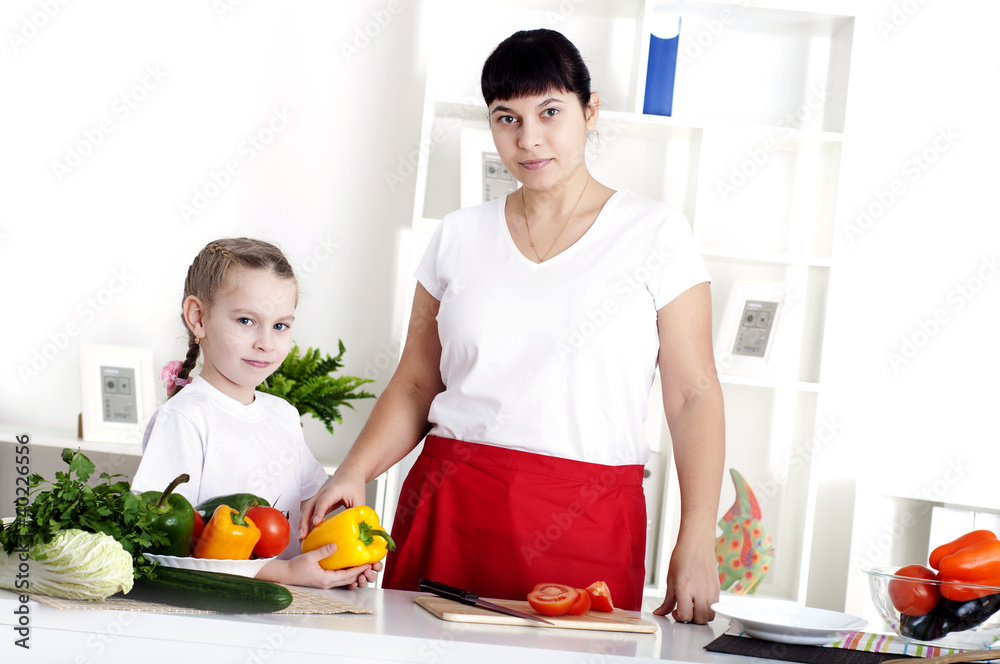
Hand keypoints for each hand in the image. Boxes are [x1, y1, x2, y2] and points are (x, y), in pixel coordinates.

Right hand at [258, 543, 377, 589]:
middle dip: (360, 572)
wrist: (284, 575)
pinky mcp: (322, 580)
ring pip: (344, 580)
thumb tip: (335, 545)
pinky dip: (345, 572)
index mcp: (326, 579)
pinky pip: (338, 578)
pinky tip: (347, 565)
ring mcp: (325, 583)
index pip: (347, 575)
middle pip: (349, 579)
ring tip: (362, 564)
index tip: (368, 563)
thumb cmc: (294, 568)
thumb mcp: (309, 557)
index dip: (359, 569)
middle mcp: (328, 583)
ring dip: (354, 573)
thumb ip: (323, 551)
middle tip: (369, 563)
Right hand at [298, 466, 366, 539]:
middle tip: (302, 535)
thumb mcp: (360, 498)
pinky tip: (306, 534)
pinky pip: (308, 513)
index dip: (319, 512)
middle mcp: (322, 493)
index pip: (323, 501)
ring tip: (301, 538)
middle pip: (309, 506)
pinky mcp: (316, 503)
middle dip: (304, 521)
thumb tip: (359, 529)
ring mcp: (317, 497)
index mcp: (334, 490)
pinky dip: (305, 523)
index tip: (315, 523)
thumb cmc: (354, 485)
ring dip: (302, 523)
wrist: (349, 475)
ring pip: (305, 510)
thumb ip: (358, 513)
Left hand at [653, 534, 719, 623]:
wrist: (696, 543)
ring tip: (693, 606)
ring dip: (701, 615)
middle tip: (684, 610)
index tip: (676, 612)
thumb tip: (660, 613)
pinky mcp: (717, 588)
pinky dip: (708, 608)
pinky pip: (715, 607)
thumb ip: (667, 601)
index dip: (679, 617)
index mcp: (684, 588)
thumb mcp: (670, 579)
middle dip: (691, 619)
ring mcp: (711, 590)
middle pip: (699, 620)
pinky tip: (699, 599)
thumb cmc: (682, 558)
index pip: (685, 616)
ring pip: (710, 616)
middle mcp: (700, 591)